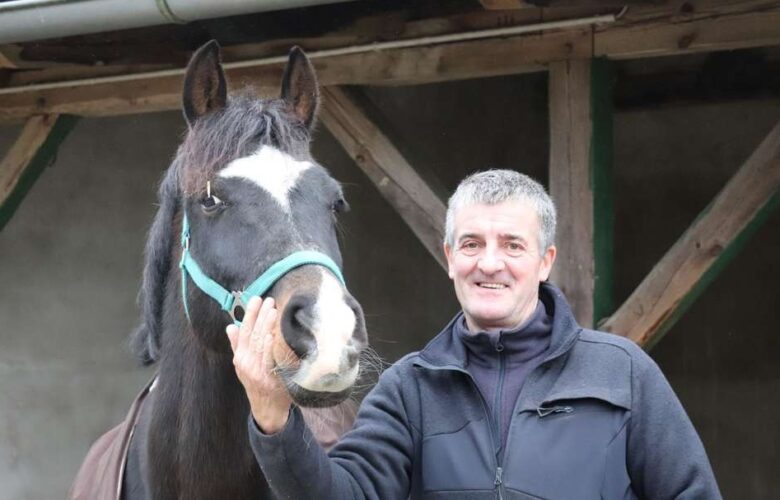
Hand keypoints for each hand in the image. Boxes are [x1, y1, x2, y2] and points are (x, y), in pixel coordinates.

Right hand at [226, 296, 292, 433]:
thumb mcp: (243, 365)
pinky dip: (269, 347)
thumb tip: (231, 326)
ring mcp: (257, 372)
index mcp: (240, 357)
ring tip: (272, 310)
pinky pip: (268, 360)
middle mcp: (246, 363)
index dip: (249, 314)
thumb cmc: (257, 383)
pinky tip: (272, 335)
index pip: (244, 331)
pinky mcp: (269, 380)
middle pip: (253, 335)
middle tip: (268, 299)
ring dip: (266, 326)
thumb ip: (238, 345)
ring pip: (260, 344)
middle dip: (260, 315)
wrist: (267, 409)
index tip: (255, 299)